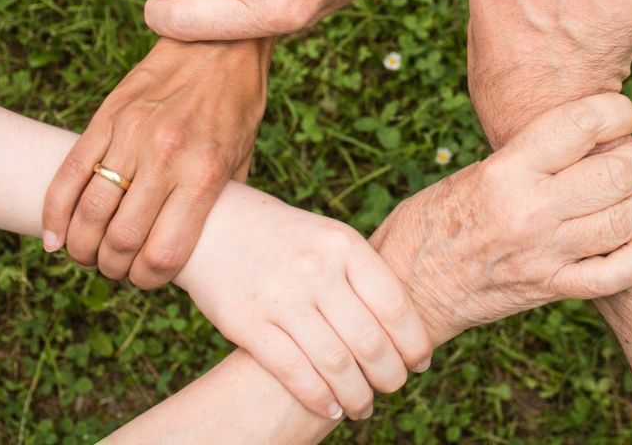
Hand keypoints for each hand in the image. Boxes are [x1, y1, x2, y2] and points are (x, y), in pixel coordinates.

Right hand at [42, 38, 269, 287]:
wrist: (219, 44)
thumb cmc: (237, 107)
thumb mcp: (243, 159)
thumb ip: (220, 204)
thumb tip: (203, 247)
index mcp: (204, 175)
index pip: (164, 253)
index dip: (149, 280)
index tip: (147, 280)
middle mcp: (165, 158)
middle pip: (121, 240)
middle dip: (113, 268)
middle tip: (116, 270)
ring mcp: (131, 136)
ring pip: (89, 211)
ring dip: (82, 247)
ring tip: (87, 255)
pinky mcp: (106, 117)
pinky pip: (69, 173)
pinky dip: (55, 212)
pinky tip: (55, 236)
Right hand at [173, 184, 432, 420]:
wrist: (212, 223)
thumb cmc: (283, 237)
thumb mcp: (327, 238)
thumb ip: (361, 274)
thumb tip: (403, 329)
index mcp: (344, 244)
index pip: (395, 306)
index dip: (414, 343)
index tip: (420, 363)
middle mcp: (316, 269)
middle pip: (370, 341)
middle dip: (390, 376)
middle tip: (393, 388)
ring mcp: (280, 296)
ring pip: (336, 363)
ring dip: (357, 396)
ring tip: (364, 407)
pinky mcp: (246, 322)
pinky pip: (293, 371)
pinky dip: (319, 398)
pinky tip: (331, 408)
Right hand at [373, 94, 631, 344]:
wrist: (407, 289)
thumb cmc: (430, 222)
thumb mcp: (471, 175)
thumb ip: (526, 160)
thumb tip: (585, 142)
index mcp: (504, 172)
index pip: (581, 124)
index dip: (618, 110)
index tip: (624, 113)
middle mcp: (529, 211)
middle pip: (618, 172)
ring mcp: (543, 254)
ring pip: (628, 221)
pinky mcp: (549, 289)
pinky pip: (616, 274)